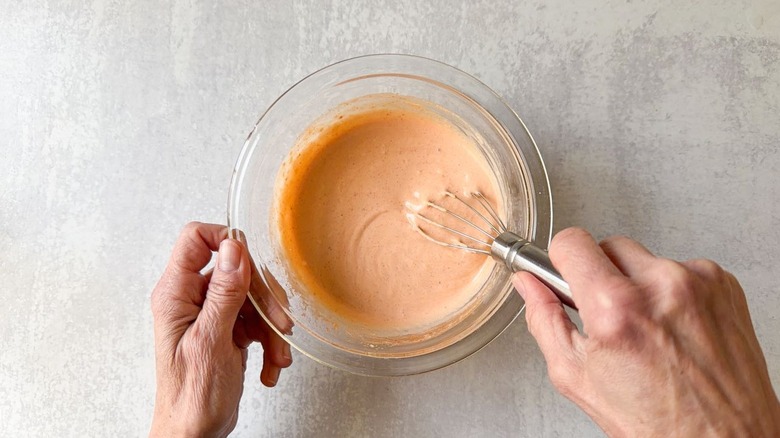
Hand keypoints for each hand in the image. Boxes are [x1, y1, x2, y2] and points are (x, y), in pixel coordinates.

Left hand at [150, 222, 292, 436]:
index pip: (195, 240)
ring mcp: (210, 314)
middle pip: (236, 271)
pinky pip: (256, 320)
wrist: (194, 433)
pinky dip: (269, 342)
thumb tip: (232, 249)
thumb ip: (223, 292)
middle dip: (263, 298)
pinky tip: (269, 365)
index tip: (251, 261)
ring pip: (252, 298)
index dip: (225, 241)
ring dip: (271, 327)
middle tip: (279, 322)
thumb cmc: (191, 397)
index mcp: (175, 294)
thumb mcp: (211, 341)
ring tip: (277, 355)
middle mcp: (191, 299)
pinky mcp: (226, 330)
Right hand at [514, 227, 779, 436]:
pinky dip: (670, 292)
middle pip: (607, 245)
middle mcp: (660, 286)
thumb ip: (544, 319)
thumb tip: (528, 284)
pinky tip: (673, 327)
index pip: (571, 241)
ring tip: (646, 328)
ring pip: (644, 258)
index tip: (564, 274)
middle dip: (599, 274)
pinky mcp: (723, 284)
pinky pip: (680, 269)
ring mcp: (697, 282)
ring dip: (636, 283)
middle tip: (606, 314)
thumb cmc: (657, 422)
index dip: (560, 259)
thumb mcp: (576, 377)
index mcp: (616, 308)